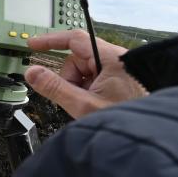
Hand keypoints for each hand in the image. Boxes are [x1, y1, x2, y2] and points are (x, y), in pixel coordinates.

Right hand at [25, 30, 146, 118]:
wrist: (145, 137)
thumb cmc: (123, 121)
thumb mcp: (82, 104)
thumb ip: (54, 87)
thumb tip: (32, 72)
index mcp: (111, 59)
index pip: (75, 39)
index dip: (51, 40)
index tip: (33, 45)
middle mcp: (116, 59)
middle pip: (77, 59)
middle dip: (70, 78)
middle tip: (75, 97)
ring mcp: (118, 68)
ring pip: (84, 69)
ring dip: (79, 86)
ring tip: (89, 103)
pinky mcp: (119, 78)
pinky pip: (94, 77)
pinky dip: (88, 89)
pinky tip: (95, 102)